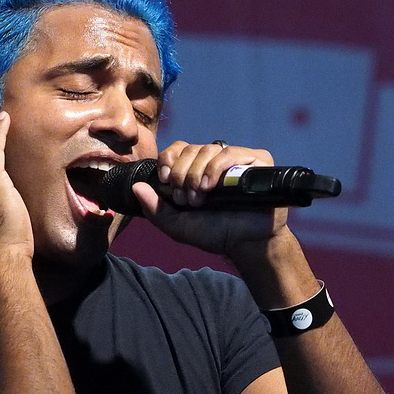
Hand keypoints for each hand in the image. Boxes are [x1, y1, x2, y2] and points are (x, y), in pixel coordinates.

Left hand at [132, 139, 288, 257]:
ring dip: (196, 174)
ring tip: (199, 197)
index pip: (178, 149)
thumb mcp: (178, 224)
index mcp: (196, 171)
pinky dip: (215, 168)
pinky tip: (211, 187)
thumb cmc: (214, 233)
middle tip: (185, 198)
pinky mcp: (256, 161)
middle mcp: (215, 162)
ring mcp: (236, 160)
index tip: (165, 180)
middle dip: (181, 174)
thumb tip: (136, 186)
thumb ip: (155, 208)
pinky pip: (229, 153)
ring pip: (207, 149)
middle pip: (190, 149)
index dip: (168, 159)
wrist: (244, 244)